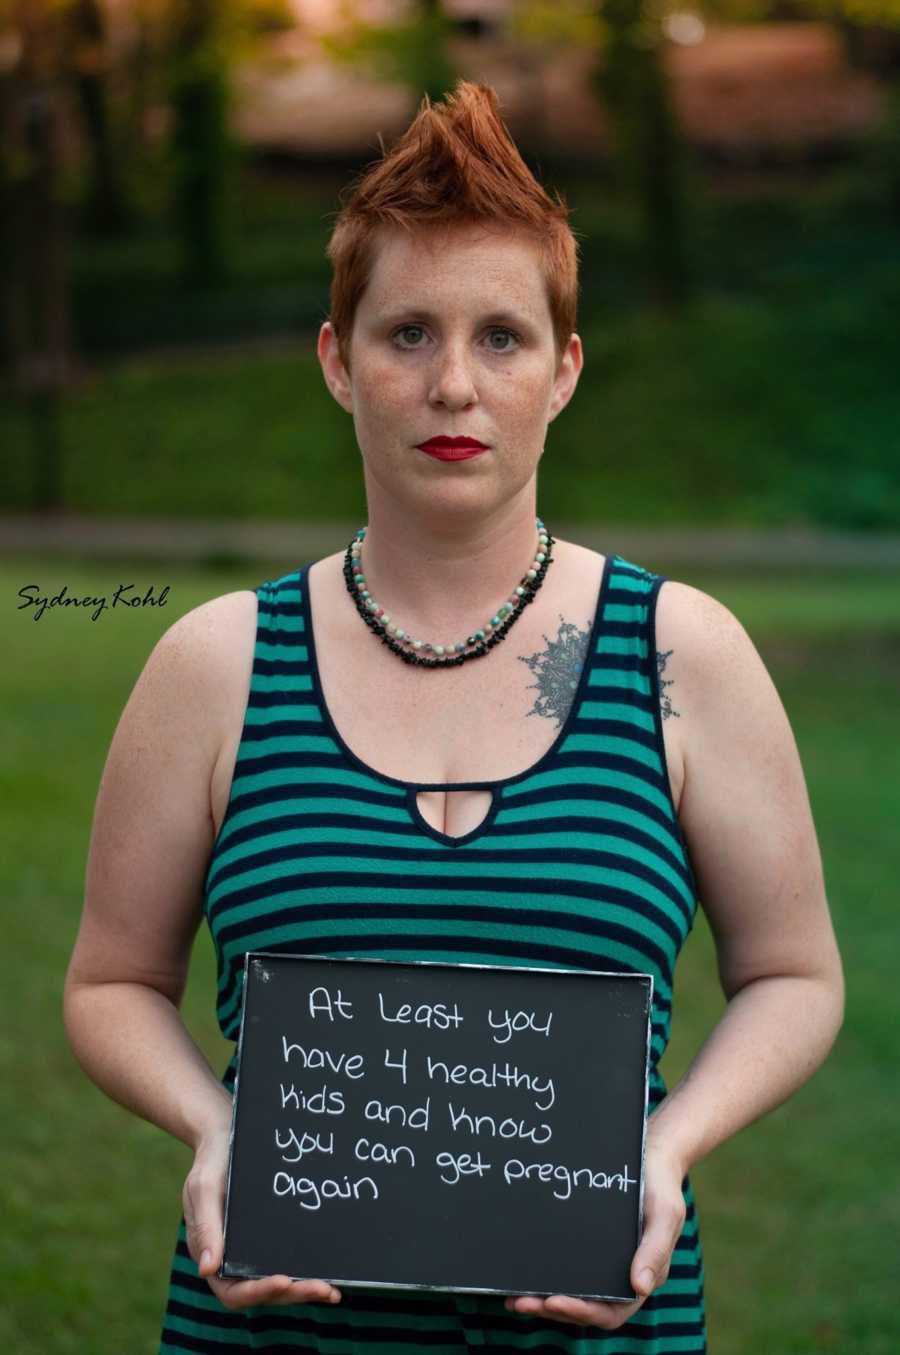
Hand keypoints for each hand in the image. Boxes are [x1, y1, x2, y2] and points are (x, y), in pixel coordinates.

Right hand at [182, 1116, 341, 1310]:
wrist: (226, 1136)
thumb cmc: (211, 1163)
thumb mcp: (203, 1189)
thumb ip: (206, 1227)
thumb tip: (207, 1269)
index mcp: (213, 1255)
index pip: (233, 1291)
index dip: (258, 1291)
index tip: (283, 1281)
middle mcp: (233, 1261)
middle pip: (262, 1292)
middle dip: (293, 1294)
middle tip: (324, 1290)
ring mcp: (253, 1252)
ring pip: (279, 1283)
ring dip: (304, 1290)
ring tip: (333, 1291)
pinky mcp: (271, 1239)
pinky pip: (288, 1261)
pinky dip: (307, 1271)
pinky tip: (332, 1274)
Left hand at [503, 1134, 685, 1329]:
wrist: (651, 1158)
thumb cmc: (661, 1187)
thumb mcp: (665, 1214)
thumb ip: (655, 1250)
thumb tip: (641, 1287)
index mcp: (641, 1277)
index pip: (611, 1311)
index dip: (582, 1311)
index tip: (554, 1301)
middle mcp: (618, 1278)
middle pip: (585, 1308)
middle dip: (552, 1309)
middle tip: (522, 1302)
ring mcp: (601, 1264)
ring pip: (572, 1293)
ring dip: (543, 1301)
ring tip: (515, 1299)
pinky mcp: (586, 1247)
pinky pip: (565, 1270)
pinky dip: (543, 1277)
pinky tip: (520, 1276)